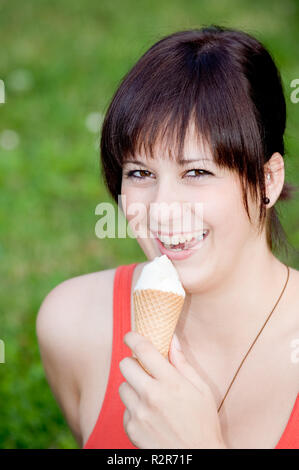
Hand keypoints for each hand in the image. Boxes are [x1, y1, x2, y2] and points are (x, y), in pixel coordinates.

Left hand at [119, 331, 226, 448]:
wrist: (197, 458)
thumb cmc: (203, 423)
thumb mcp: (201, 390)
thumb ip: (183, 363)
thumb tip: (172, 340)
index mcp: (171, 383)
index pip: (144, 350)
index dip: (133, 338)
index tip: (130, 336)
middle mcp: (151, 396)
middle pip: (125, 365)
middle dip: (133, 363)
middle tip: (143, 369)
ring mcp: (139, 413)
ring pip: (122, 387)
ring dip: (133, 387)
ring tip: (149, 396)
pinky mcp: (131, 429)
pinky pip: (125, 409)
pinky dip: (133, 408)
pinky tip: (149, 414)